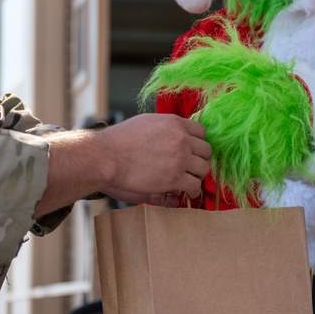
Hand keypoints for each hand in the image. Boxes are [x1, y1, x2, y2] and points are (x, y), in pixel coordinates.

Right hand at [39, 114, 210, 216]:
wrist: (108, 156)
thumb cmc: (121, 140)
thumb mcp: (147, 122)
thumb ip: (166, 127)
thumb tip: (176, 132)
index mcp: (174, 122)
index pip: (201, 132)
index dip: (197, 143)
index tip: (192, 151)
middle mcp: (181, 138)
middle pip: (206, 150)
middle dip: (198, 159)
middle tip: (190, 167)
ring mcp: (180, 158)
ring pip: (203, 169)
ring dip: (196, 175)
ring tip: (187, 180)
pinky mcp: (175, 177)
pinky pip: (195, 185)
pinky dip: (192, 190)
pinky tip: (185, 191)